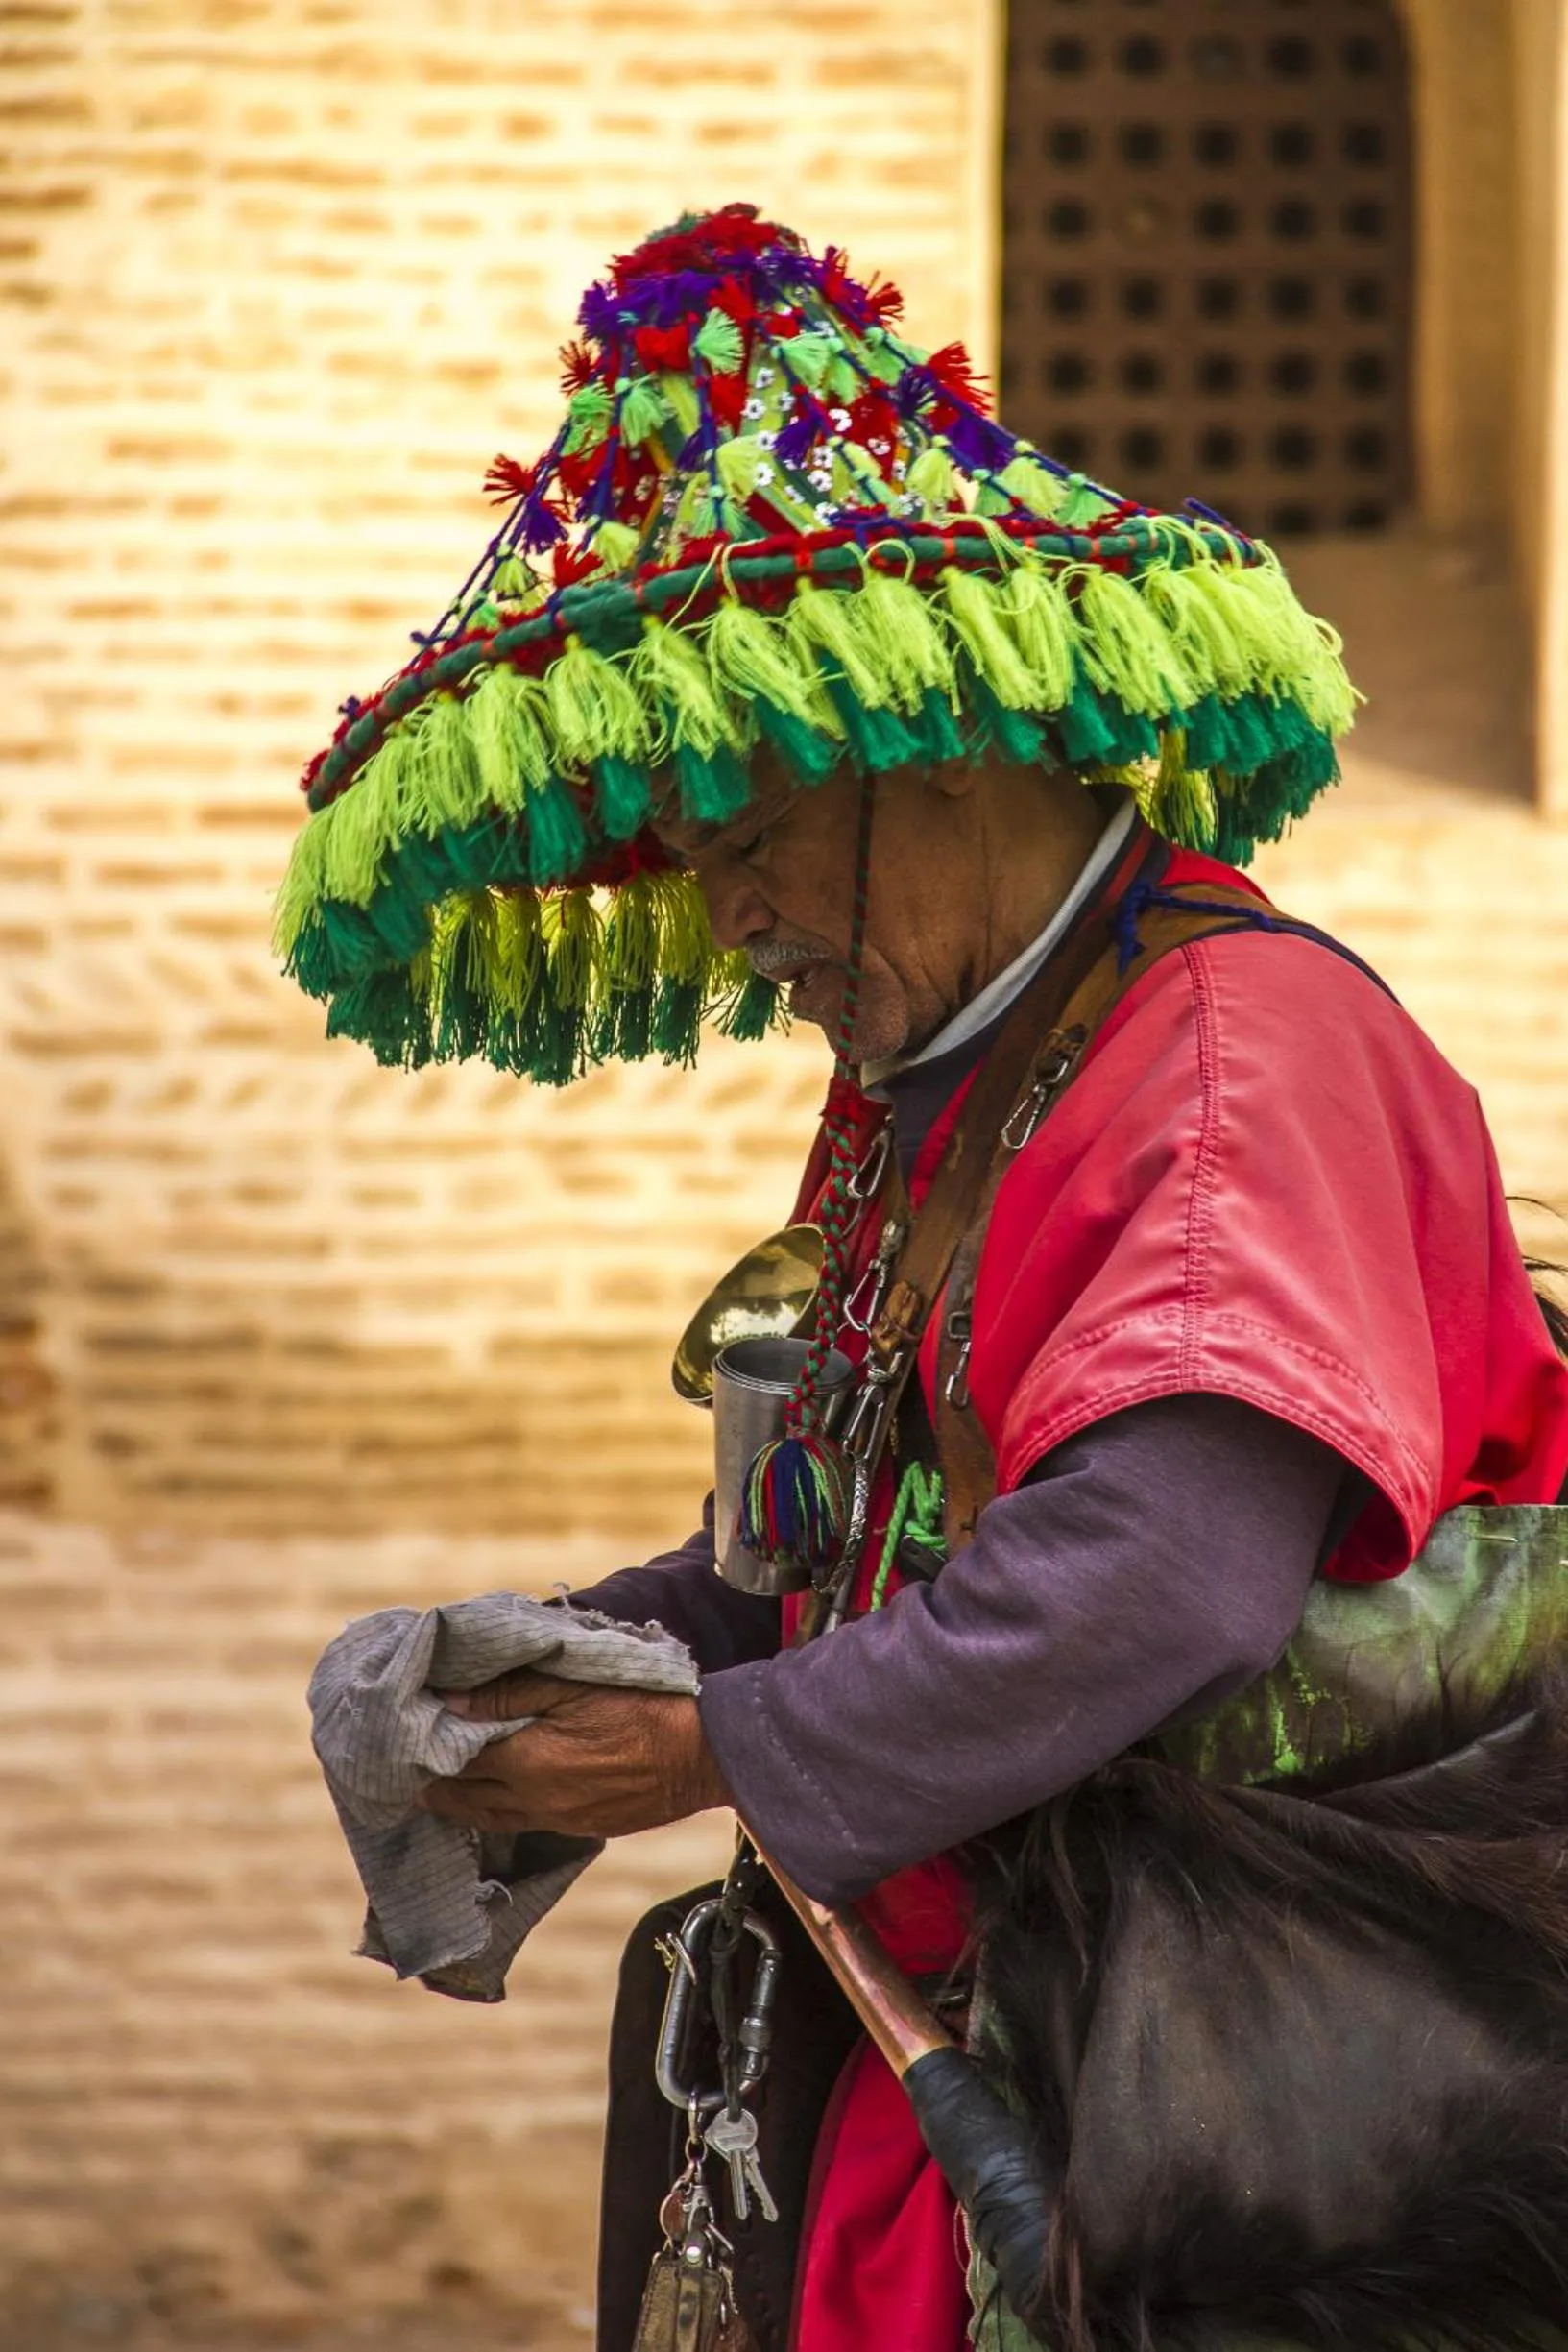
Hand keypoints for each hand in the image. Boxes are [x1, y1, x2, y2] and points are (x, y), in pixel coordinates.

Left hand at [418, 1669, 731, 1839]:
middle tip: (403, 1769)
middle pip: (464, 1797)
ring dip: (459, 1805)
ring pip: (489, 1819)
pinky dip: (495, 1812)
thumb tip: (452, 1702)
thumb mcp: (573, 1686)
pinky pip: (521, 1824)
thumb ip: (510, 1693)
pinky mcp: (581, 1827)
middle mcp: (533, 1800)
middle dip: (432, 1783)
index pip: (456, 1759)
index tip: (402, 1734)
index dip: (426, 1748)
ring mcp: (558, 1819)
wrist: (702, 1755)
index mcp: (526, 1760)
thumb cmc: (641, 1708)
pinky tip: (490, 1800)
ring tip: (433, 1790)